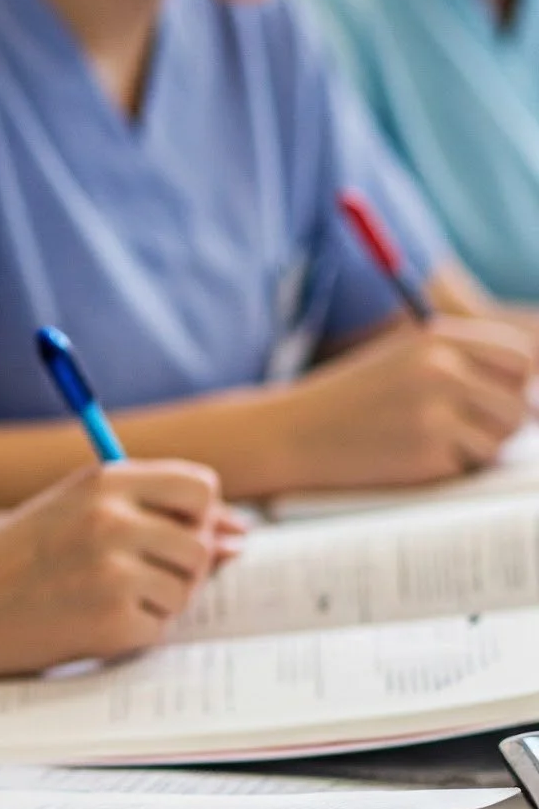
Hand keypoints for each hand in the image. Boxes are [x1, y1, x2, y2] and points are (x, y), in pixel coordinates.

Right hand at [0, 459, 234, 678]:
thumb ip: (151, 512)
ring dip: (160, 598)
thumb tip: (239, 536)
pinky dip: (136, 629)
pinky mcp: (116, 622)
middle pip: (203, 541)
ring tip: (103, 594)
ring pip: (188, 587)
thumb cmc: (18, 556)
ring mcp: (116, 572)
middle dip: (181, 563)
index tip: (168, 529)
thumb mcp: (75, 510)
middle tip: (129, 572)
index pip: (200, 486)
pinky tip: (91, 619)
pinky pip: (162, 626)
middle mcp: (114, 519)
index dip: (195, 512)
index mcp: (104, 481)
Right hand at [271, 316, 536, 491]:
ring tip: (427, 441)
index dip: (518, 383)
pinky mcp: (429, 452)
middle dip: (500, 424)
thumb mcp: (402, 363)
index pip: (519, 357)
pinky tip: (409, 458)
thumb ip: (463, 367)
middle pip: (520, 405)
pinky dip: (449, 469)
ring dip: (477, 449)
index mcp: (435, 339)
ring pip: (501, 440)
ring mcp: (435, 412)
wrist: (292, 432)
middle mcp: (440, 369)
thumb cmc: (352, 400)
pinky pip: (471, 467)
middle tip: (458, 430)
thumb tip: (534, 399)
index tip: (500, 400)